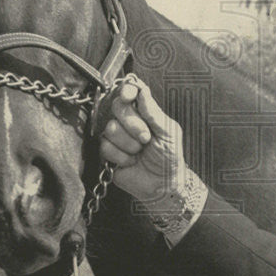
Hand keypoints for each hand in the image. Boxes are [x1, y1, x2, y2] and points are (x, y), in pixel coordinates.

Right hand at [99, 76, 184, 201]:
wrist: (162, 185)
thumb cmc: (170, 157)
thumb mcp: (168, 132)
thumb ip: (154, 112)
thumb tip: (142, 91)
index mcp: (144, 112)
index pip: (130, 92)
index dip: (126, 91)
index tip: (128, 97)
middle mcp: (128, 120)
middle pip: (117, 107)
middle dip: (133, 124)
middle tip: (146, 139)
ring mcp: (116, 136)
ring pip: (110, 128)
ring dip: (129, 144)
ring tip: (140, 152)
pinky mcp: (107, 152)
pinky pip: (105, 146)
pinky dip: (121, 156)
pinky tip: (130, 161)